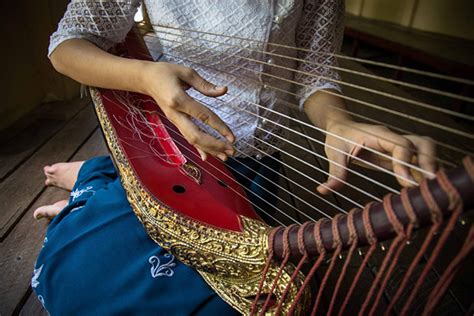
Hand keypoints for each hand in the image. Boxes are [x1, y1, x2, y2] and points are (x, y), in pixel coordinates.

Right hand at [142, 62, 234, 160]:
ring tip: (225, 156)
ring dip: (209, 149)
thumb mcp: (186, 72)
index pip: (203, 116)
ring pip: (192, 140)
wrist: (146, 79)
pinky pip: (187, 137)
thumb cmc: (165, 72)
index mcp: (178, 99)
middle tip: (231, 151)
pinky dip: (198, 148)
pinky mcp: (175, 122)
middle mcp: (175, 114)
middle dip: (215, 145)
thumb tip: (223, 90)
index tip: (232, 136)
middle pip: (196, 135)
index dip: (219, 127)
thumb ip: (204, 84)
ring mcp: (174, 120)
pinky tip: (207, 157)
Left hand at [317, 121, 436, 193]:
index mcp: (377, 135)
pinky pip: (418, 161)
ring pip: (425, 150)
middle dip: (428, 162)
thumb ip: (334, 172)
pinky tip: (425, 189)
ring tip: (432, 188)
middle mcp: (392, 139)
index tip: (405, 182)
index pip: (400, 145)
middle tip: (429, 184)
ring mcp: (398, 147)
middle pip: (422, 143)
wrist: (340, 128)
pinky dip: (425, 172)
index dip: (405, 162)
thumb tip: (324, 190)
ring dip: (431, 166)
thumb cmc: (338, 138)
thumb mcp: (334, 154)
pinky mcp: (399, 156)